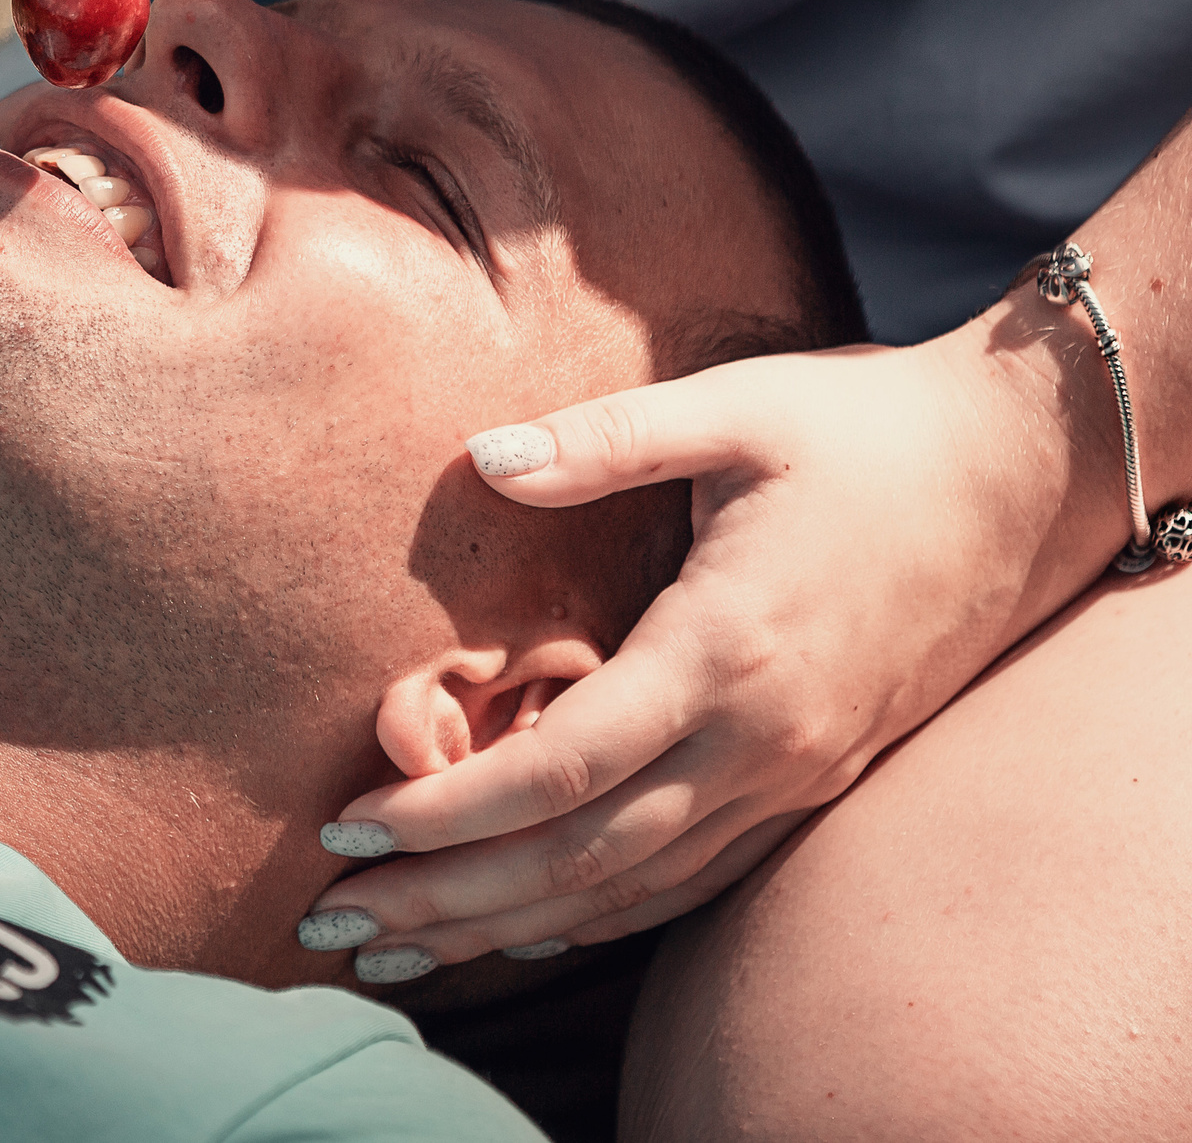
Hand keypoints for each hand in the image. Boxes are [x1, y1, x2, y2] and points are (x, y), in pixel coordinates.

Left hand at [304, 315, 1115, 980]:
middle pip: (580, 858)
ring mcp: (793, 775)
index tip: (349, 824)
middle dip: (447, 901)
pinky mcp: (812, 784)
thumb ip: (601, 437)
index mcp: (725, 649)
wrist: (1022, 477)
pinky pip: (692, 879)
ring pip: (632, 889)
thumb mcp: (734, 406)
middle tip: (332, 920)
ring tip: (396, 950)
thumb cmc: (868, 430)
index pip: (563, 769)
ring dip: (507, 926)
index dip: (448, 810)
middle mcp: (761, 740)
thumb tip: (480, 458)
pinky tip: (528, 930)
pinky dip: (599, 916)